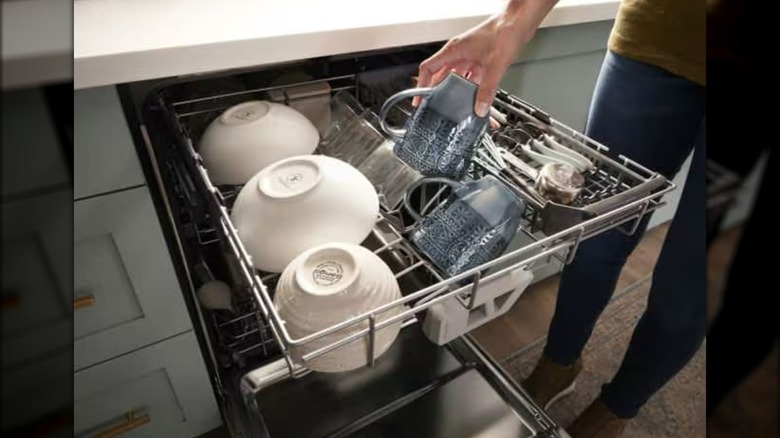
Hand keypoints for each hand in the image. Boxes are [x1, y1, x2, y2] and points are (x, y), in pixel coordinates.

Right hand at [415, 0, 557, 116]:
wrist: (519, 22)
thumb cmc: (504, 31)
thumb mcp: (494, 66)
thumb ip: (487, 90)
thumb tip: (480, 108)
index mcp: (454, 50)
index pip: (428, 68)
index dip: (421, 85)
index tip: (419, 99)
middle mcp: (458, 52)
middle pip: (440, 75)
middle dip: (437, 91)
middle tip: (434, 106)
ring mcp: (468, 56)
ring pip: (455, 77)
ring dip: (454, 90)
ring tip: (453, 105)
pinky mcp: (479, 59)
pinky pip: (469, 77)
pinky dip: (469, 87)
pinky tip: (473, 97)